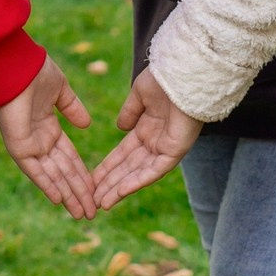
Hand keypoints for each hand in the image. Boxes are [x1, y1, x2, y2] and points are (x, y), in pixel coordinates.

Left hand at [0, 56, 97, 219]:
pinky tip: (59, 200)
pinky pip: (35, 171)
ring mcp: (29, 145)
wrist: (15, 65)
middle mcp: (39, 140)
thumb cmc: (34, 71)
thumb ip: (72, 108)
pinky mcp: (19, 147)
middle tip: (92, 213)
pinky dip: (47, 185)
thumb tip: (86, 124)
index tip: (96, 189)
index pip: (69, 158)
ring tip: (82, 214)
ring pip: (53, 176)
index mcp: (48, 128)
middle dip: (79, 192)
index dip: (83, 174)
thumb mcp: (60, 90)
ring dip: (68, 195)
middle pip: (64, 172)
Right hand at [91, 68, 203, 208]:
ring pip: (139, 174)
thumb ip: (130, 112)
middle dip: (110, 183)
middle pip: (129, 167)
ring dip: (120, 188)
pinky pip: (154, 171)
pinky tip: (121, 191)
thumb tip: (120, 128)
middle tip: (92, 199)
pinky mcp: (175, 152)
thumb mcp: (140, 94)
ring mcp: (165, 148)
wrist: (183, 73)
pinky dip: (137, 181)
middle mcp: (156, 141)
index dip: (108, 166)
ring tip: (101, 202)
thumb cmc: (164, 78)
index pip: (124, 153)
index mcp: (147, 128)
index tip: (92, 178)